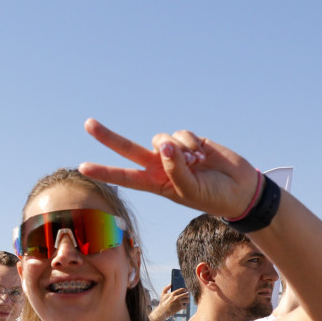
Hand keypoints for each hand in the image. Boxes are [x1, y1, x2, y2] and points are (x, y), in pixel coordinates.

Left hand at [78, 119, 261, 218]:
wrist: (239, 188)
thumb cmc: (213, 196)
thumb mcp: (190, 190)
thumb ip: (175, 169)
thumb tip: (164, 146)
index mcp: (154, 184)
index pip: (125, 177)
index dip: (104, 171)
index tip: (82, 166)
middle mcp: (158, 166)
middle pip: (128, 149)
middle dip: (108, 137)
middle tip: (88, 124)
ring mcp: (171, 152)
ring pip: (160, 139)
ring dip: (176, 148)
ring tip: (195, 162)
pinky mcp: (187, 140)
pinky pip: (180, 134)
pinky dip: (190, 142)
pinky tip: (202, 153)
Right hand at [148, 284, 189, 320]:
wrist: (163, 311)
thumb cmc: (163, 303)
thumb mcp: (162, 294)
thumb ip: (165, 288)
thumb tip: (170, 285)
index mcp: (173, 293)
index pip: (182, 289)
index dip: (186, 289)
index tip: (187, 290)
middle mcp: (177, 297)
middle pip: (186, 294)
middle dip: (187, 295)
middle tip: (187, 296)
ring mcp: (179, 302)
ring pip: (187, 300)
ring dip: (187, 301)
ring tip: (186, 301)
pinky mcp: (180, 307)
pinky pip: (185, 306)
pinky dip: (185, 306)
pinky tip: (183, 306)